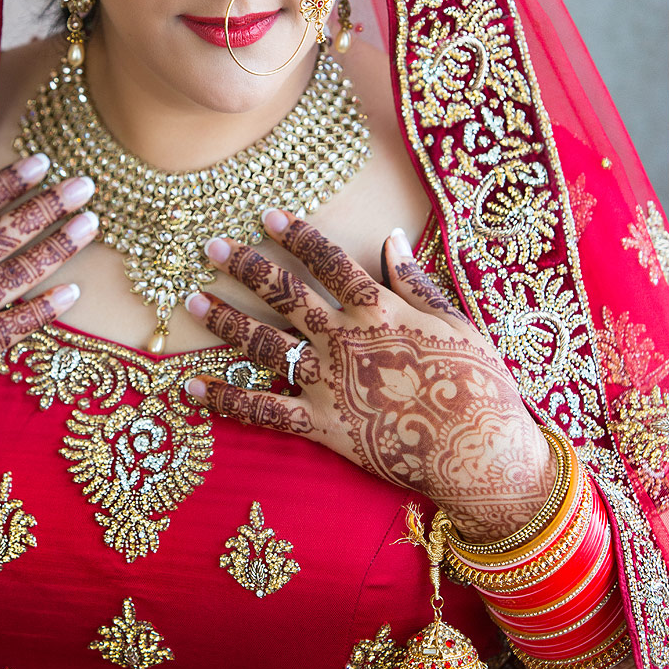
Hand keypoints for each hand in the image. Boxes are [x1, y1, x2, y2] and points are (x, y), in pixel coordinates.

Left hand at [184, 208, 553, 541]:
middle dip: (246, 267)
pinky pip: (263, 412)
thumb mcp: (455, 322)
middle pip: (284, 296)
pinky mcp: (321, 426)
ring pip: (264, 346)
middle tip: (211, 247)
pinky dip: (225, 401)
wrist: (479, 454)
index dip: (296, 235)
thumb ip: (415, 281)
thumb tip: (390, 236)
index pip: (328, 261)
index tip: (265, 215)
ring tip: (193, 301)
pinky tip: (189, 389)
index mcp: (378, 310)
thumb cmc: (477, 384)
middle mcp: (343, 340)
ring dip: (226, 321)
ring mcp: (328, 383)